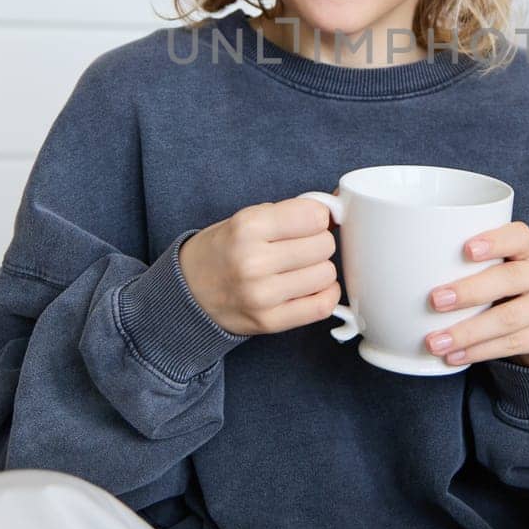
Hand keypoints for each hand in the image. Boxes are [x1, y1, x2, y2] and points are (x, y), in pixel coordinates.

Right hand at [179, 198, 340, 335]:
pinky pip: (322, 306)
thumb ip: (292, 212)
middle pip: (324, 245)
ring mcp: (262, 295)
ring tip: (299, 268)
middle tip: (300, 247)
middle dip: (318, 242)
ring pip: (326, 274)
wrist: (188, 292)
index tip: (307, 222)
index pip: (315, 216)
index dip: (317, 217)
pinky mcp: (269, 321)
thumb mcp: (248, 218)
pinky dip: (324, 294)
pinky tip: (310, 287)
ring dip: (319, 270)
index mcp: (248, 226)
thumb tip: (340, 207)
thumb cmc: (223, 250)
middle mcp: (254, 261)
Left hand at [424, 221, 528, 368]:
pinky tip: (454, 357)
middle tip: (435, 301)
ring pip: (511, 317)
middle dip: (470, 291)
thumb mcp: (489, 271)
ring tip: (435, 342)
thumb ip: (461, 265)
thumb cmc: (500, 292)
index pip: (518, 235)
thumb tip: (397, 272)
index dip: (494, 241)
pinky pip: (516, 343)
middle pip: (511, 278)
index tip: (465, 250)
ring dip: (469, 331)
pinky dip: (480, 352)